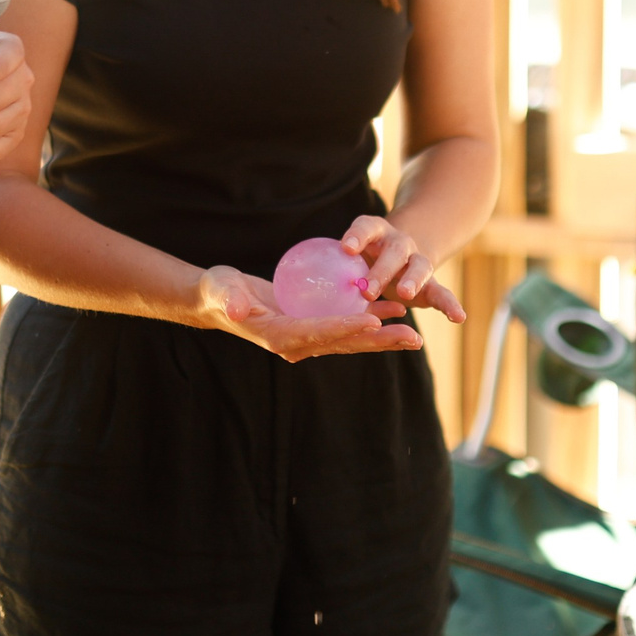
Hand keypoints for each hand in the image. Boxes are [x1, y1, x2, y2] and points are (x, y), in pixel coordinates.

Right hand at [194, 265, 424, 362]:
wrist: (223, 301)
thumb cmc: (220, 292)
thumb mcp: (221, 291)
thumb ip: (230, 300)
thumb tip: (237, 308)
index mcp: (280, 337)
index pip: (317, 333)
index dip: (345, 329)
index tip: (372, 322)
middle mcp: (299, 343)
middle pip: (344, 343)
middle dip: (379, 342)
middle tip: (413, 338)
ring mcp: (309, 337)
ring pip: (352, 338)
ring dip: (383, 336)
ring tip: (415, 333)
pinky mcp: (315, 327)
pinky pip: (348, 325)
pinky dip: (372, 319)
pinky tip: (395, 309)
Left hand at [340, 216, 466, 323]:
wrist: (404, 251)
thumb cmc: (364, 257)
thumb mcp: (350, 254)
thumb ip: (330, 264)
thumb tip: (283, 283)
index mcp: (376, 232)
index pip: (366, 227)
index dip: (357, 236)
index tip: (346, 248)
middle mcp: (400, 242)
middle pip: (394, 251)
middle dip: (382, 269)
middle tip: (367, 289)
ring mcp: (419, 260)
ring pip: (419, 267)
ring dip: (413, 280)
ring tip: (407, 295)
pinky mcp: (432, 283)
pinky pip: (442, 293)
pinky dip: (451, 304)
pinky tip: (459, 318)